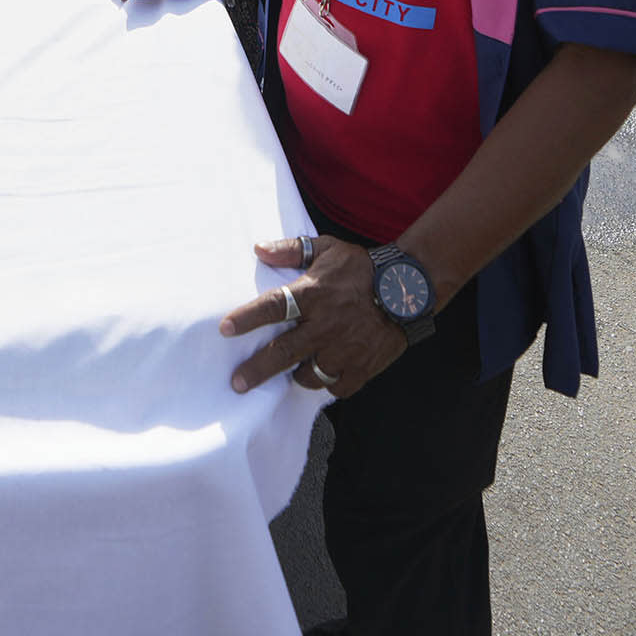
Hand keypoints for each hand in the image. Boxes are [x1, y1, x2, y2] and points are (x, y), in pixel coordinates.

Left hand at [218, 236, 407, 397]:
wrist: (410, 288)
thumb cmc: (363, 268)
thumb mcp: (328, 248)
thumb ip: (292, 249)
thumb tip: (259, 249)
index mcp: (314, 294)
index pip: (274, 306)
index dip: (247, 318)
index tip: (225, 328)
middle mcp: (326, 325)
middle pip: (283, 352)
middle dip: (257, 369)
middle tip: (238, 382)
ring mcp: (345, 349)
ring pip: (309, 375)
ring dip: (295, 376)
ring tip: (288, 374)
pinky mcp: (363, 366)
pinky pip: (337, 387)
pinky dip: (328, 385)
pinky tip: (322, 376)